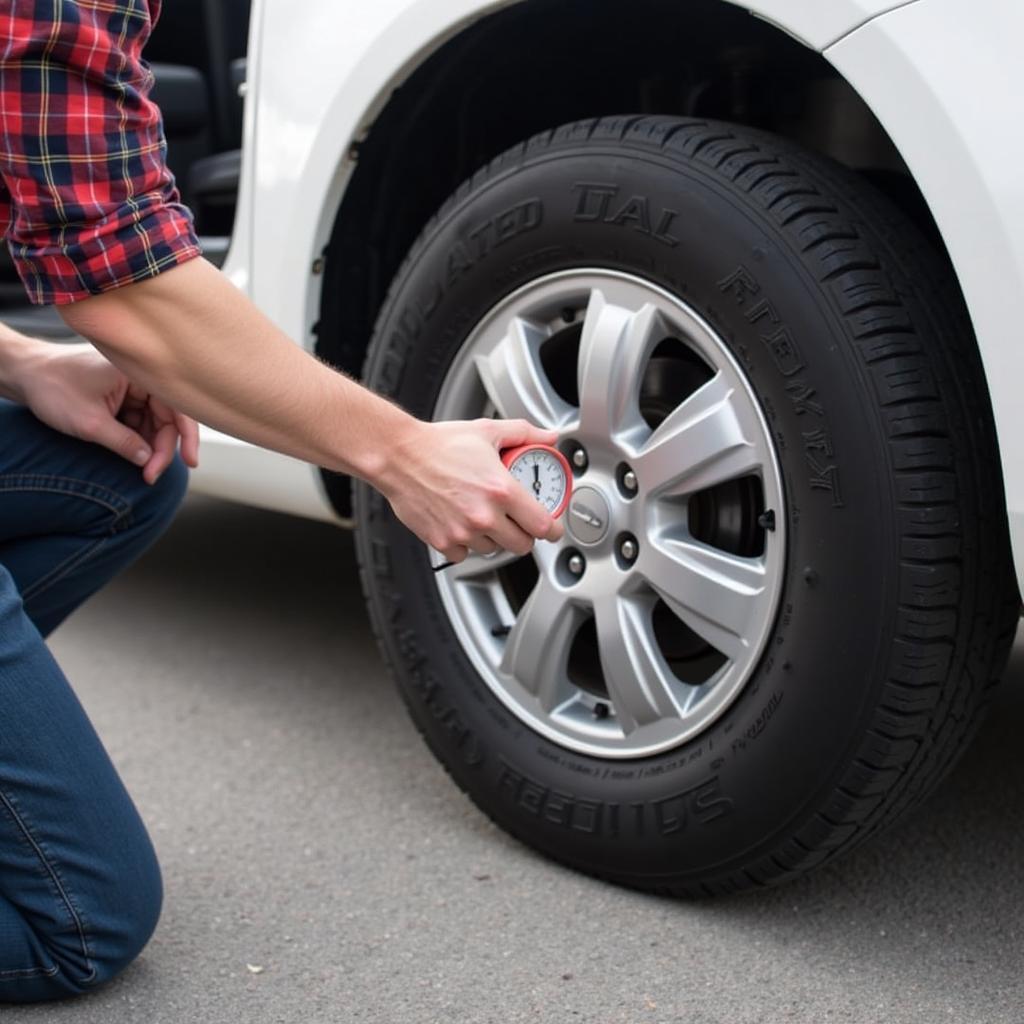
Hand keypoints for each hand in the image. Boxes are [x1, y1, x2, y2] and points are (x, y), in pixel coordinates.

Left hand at [14, 341, 198, 483]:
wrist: (24, 374)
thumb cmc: (53, 388)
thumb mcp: (90, 423)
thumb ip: (124, 443)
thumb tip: (149, 462)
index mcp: (139, 373)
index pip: (177, 407)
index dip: (187, 437)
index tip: (189, 463)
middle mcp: (140, 378)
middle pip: (168, 417)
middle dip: (162, 448)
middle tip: (151, 475)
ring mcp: (132, 387)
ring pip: (155, 422)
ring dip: (150, 446)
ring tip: (141, 469)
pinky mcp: (123, 396)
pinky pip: (141, 420)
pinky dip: (138, 439)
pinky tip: (133, 454)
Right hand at [379, 418, 564, 562]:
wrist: (398, 456)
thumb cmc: (438, 444)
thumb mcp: (487, 431)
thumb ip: (524, 433)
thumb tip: (549, 437)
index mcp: (501, 490)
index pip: (542, 525)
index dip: (553, 529)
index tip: (552, 528)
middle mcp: (483, 515)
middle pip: (522, 544)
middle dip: (524, 534)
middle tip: (518, 521)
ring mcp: (462, 532)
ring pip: (493, 550)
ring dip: (495, 538)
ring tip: (484, 516)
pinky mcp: (442, 542)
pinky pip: (464, 554)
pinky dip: (466, 544)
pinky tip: (462, 524)